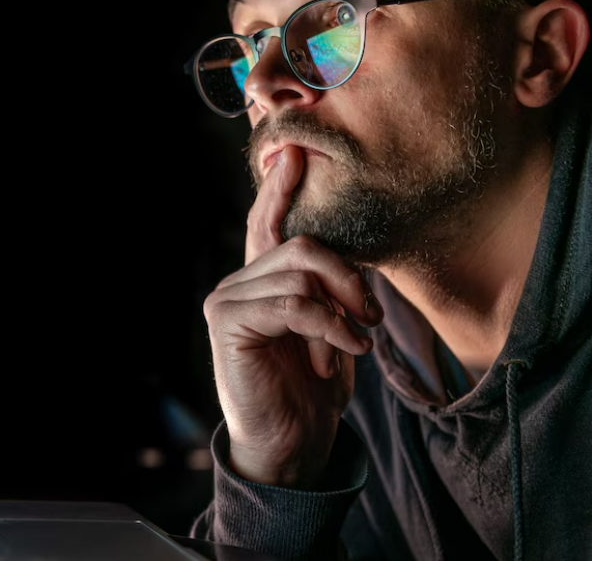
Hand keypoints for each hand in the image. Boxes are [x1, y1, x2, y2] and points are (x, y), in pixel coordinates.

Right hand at [203, 146, 382, 488]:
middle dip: (348, 276)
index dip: (280, 189)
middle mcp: (237, 284)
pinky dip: (329, 327)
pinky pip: (293, 304)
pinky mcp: (227, 322)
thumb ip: (327, 290)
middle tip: (370, 315)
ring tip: (356, 343)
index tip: (296, 152)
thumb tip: (347, 256)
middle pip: (301, 246)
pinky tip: (347, 351)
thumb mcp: (329, 331)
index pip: (267, 223)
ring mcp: (226, 300)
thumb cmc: (310, 391)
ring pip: (300, 272)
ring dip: (341, 311)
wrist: (291, 445)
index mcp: (259, 282)